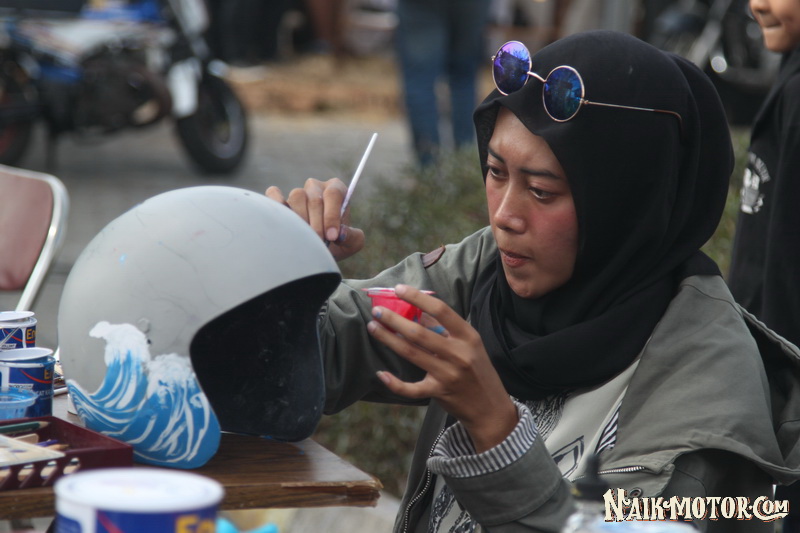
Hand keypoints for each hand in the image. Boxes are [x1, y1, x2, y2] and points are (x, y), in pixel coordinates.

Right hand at [265, 178, 364, 260]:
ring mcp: (297, 192)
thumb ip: (352, 237)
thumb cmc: (335, 245)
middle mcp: (316, 187)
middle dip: (318, 224)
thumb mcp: (351, 244)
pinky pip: (274, 194)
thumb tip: (340, 233)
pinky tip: (283, 222)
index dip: (332, 216)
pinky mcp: (279, 199)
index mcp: (336, 190)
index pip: (333, 194)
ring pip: (297, 196)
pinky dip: (277, 204)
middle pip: (315, 199)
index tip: (332, 236)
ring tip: (305, 238)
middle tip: (319, 243)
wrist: (315, 253)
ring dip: (301, 220)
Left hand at [368, 285, 518, 452]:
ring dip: (389, 339)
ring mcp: (448, 374)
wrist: (491, 407)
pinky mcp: (439, 393)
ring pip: (411, 353)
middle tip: (377, 310)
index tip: (399, 289)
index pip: (441, 310)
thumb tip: (418, 310)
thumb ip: (445, 328)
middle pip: (420, 332)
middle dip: (394, 319)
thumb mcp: (469, 344)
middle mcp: (458, 354)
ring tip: (373, 327)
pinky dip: (395, 383)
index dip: (418, 297)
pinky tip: (381, 374)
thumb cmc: (478, 370)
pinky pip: (412, 388)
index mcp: (468, 336)